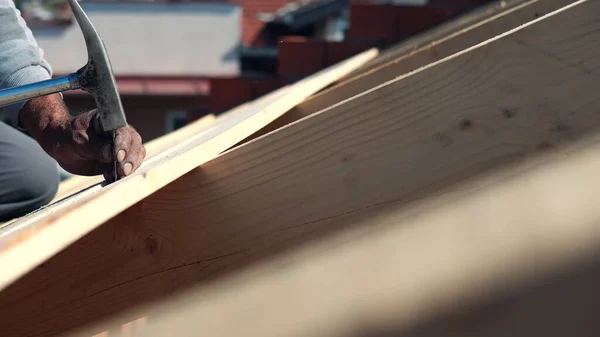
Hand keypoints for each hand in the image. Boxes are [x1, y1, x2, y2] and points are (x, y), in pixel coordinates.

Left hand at [19, 94, 145, 181]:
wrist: (62, 147)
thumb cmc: (68, 137)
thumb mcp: (77, 140)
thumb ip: (94, 146)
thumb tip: (110, 155)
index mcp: (110, 122)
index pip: (122, 132)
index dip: (123, 144)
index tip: (118, 157)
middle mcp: (120, 134)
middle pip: (134, 144)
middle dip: (130, 159)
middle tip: (123, 172)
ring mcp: (122, 147)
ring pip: (136, 156)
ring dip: (130, 168)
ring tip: (117, 177)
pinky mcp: (119, 161)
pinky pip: (127, 168)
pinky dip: (122, 175)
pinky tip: (111, 179)